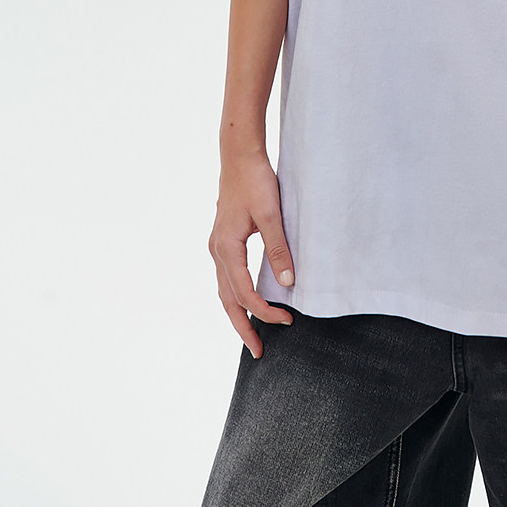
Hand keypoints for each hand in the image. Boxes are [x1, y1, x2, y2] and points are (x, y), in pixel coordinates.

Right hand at [208, 149, 296, 357]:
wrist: (239, 155)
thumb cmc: (255, 181)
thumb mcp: (270, 214)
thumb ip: (279, 249)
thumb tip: (288, 285)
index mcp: (227, 248)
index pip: (244, 294)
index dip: (265, 312)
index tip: (287, 320)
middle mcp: (217, 251)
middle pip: (227, 300)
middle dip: (243, 327)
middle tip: (259, 352)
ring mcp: (218, 246)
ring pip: (225, 290)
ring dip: (238, 314)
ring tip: (252, 333)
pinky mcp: (223, 240)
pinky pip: (227, 277)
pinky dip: (236, 295)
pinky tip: (247, 299)